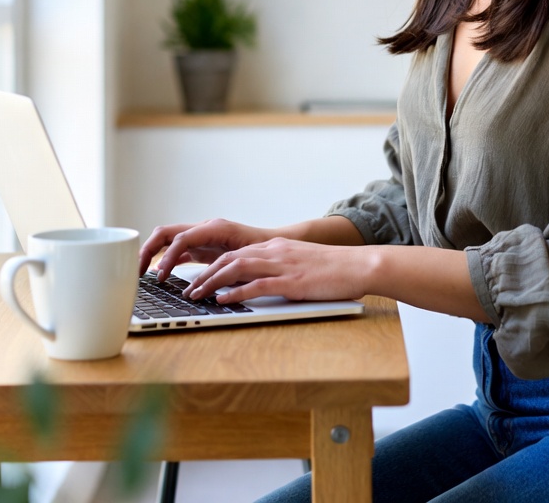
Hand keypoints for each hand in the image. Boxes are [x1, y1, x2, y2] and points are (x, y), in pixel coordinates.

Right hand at [139, 219, 271, 279]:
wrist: (274, 245)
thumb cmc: (262, 250)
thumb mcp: (244, 259)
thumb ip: (224, 267)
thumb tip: (204, 282)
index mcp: (213, 228)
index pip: (180, 238)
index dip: (167, 257)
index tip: (160, 276)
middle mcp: (204, 228)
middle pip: (166, 233)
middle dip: (148, 249)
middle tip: (137, 271)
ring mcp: (201, 236)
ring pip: (168, 239)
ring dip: (153, 253)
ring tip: (140, 272)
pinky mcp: (201, 246)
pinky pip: (177, 249)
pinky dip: (165, 259)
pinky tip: (158, 274)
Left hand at [186, 238, 369, 303]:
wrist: (359, 265)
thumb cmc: (335, 269)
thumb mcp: (301, 264)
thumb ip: (280, 270)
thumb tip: (260, 284)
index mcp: (277, 247)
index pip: (236, 254)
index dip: (213, 267)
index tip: (198, 279)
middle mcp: (275, 252)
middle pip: (230, 259)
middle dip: (205, 275)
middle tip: (189, 290)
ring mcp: (282, 265)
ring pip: (237, 268)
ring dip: (212, 283)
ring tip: (196, 295)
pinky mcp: (291, 281)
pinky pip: (256, 285)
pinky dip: (235, 293)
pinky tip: (223, 300)